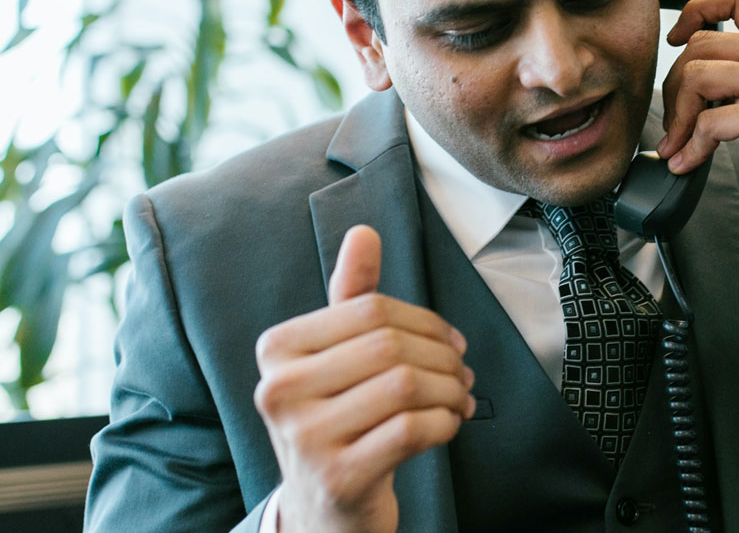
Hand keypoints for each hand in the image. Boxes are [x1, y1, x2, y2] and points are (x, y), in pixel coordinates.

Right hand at [253, 225, 473, 532]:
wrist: (325, 507)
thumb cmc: (338, 417)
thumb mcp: (337, 355)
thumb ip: (349, 294)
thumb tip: (364, 232)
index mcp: (276, 350)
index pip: (370, 309)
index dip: (425, 321)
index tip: (452, 342)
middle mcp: (279, 391)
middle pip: (390, 345)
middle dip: (443, 356)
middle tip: (462, 372)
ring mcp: (304, 438)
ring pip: (405, 385)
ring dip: (449, 390)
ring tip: (459, 398)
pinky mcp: (339, 477)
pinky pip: (414, 429)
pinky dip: (445, 423)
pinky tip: (449, 425)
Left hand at [656, 0, 738, 294]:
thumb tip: (686, 54)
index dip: (696, 10)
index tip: (676, 40)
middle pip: (702, 44)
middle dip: (675, 87)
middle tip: (676, 125)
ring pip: (696, 75)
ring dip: (677, 118)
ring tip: (679, 146)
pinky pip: (706, 119)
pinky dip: (689, 147)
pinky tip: (688, 165)